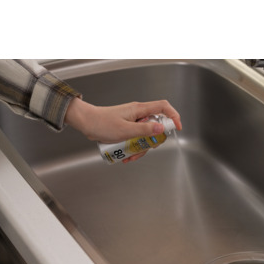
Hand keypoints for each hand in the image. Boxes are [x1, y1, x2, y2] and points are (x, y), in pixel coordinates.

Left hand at [64, 98, 181, 162]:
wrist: (86, 123)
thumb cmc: (102, 123)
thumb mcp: (125, 130)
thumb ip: (144, 129)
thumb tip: (161, 128)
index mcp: (140, 109)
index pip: (163, 107)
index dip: (173, 116)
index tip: (177, 128)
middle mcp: (138, 114)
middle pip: (157, 125)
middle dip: (154, 140)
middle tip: (146, 148)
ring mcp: (133, 121)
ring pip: (147, 135)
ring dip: (142, 148)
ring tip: (131, 156)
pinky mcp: (128, 128)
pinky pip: (137, 139)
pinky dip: (134, 148)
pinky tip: (127, 156)